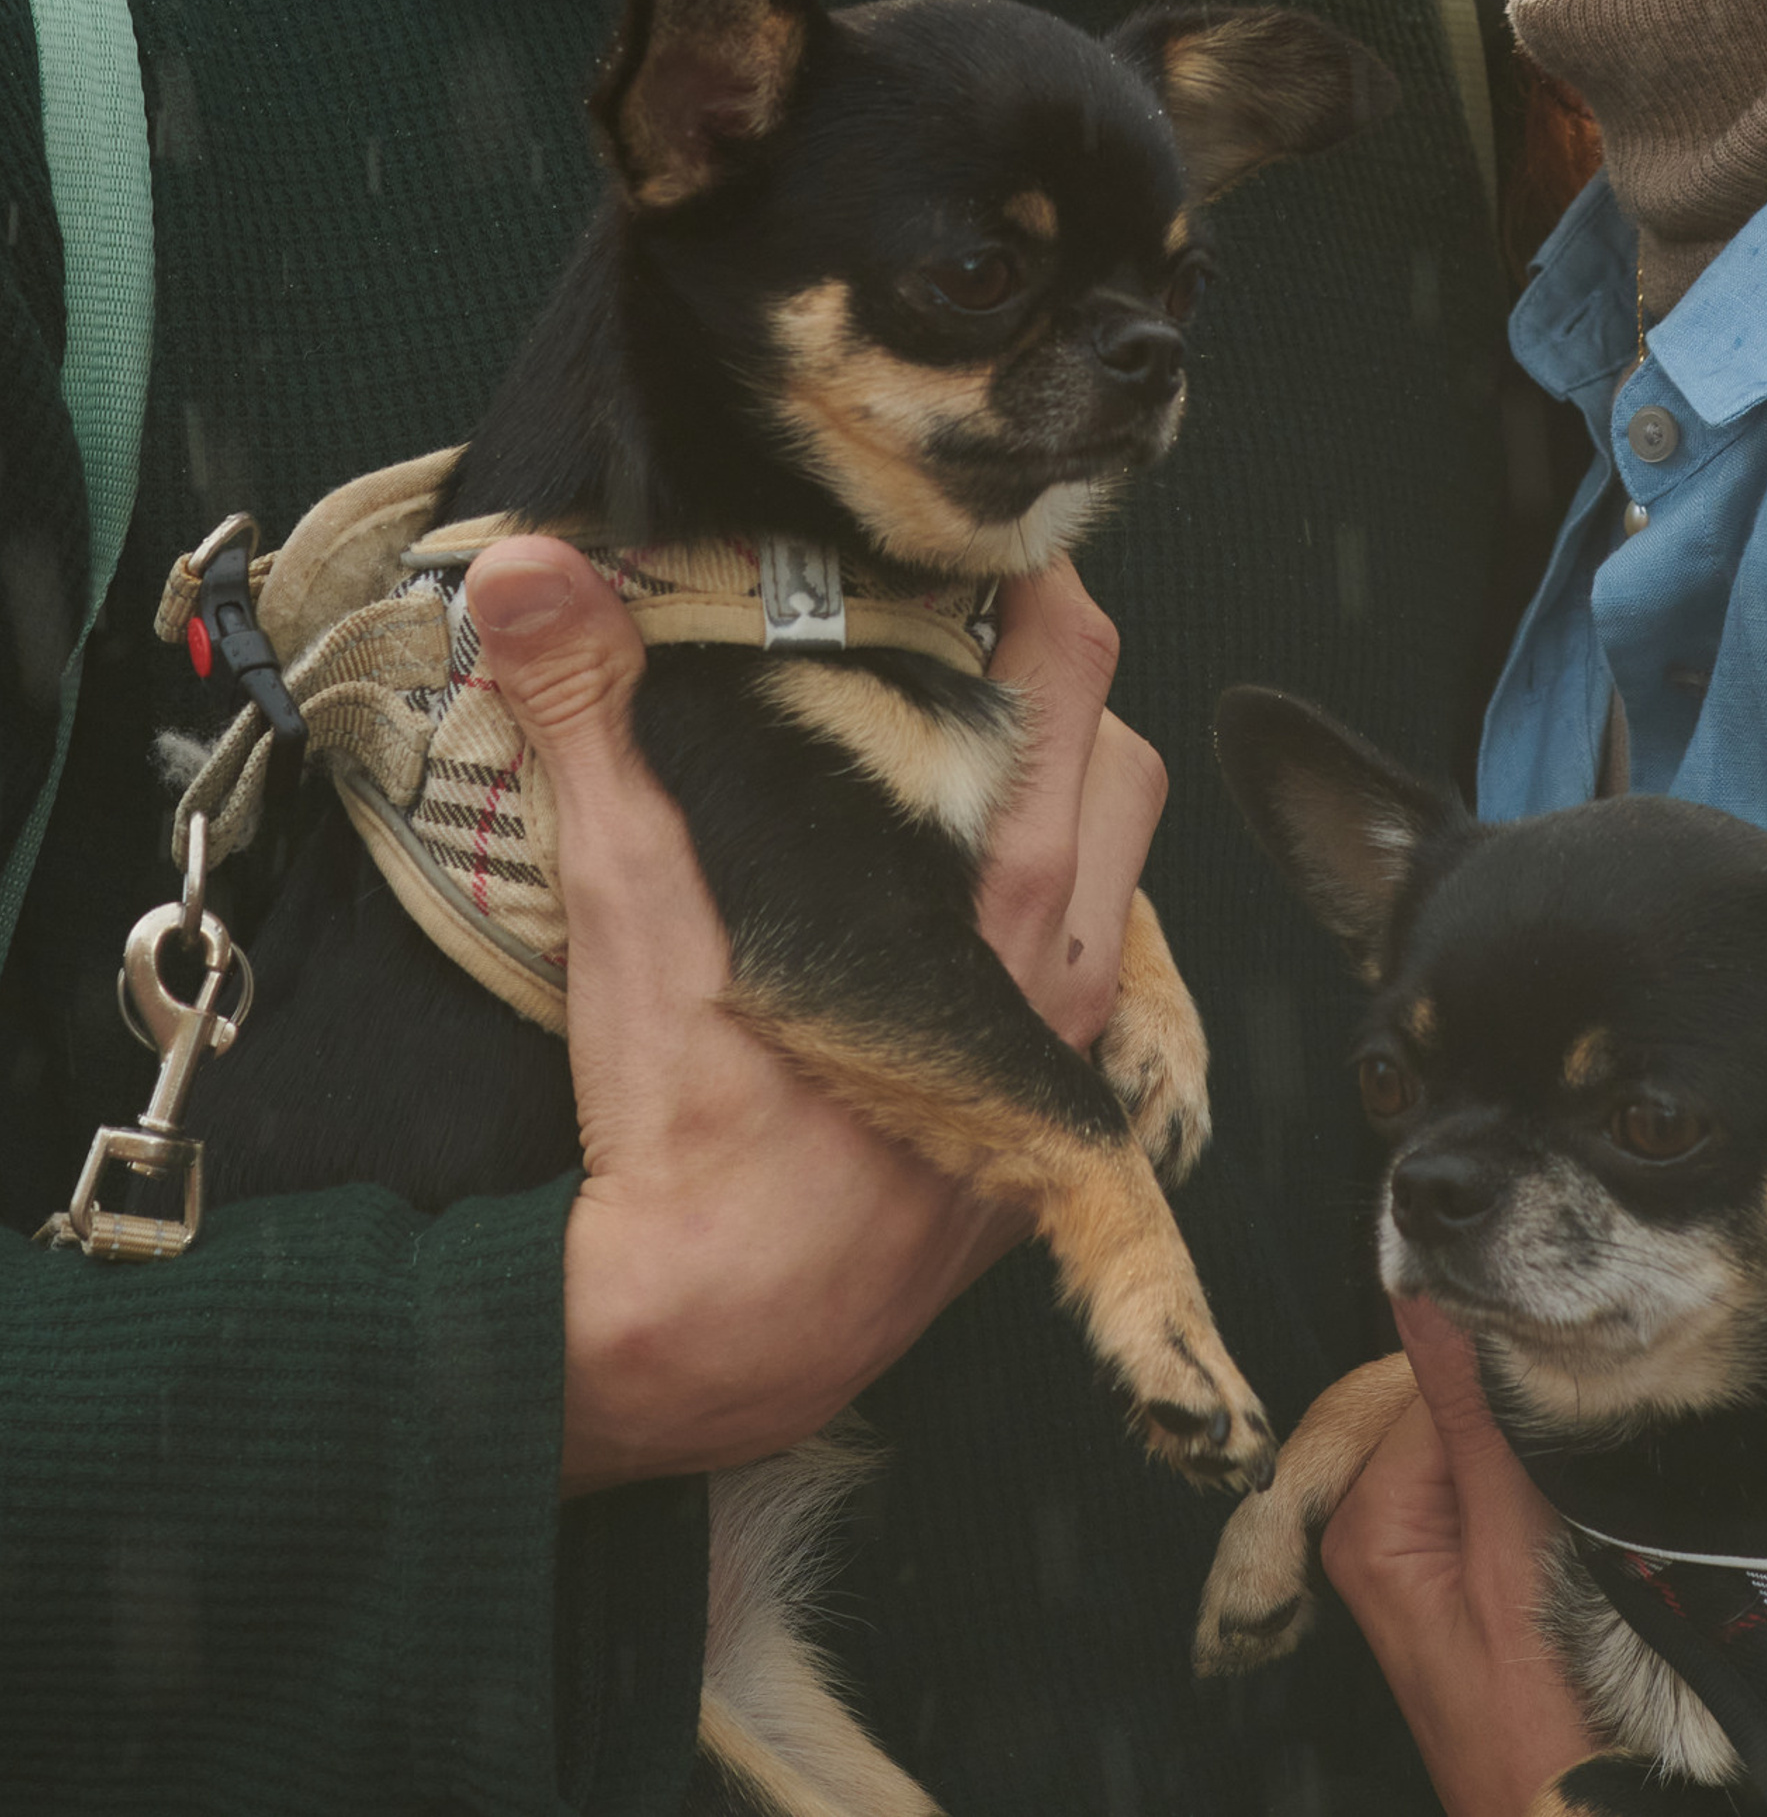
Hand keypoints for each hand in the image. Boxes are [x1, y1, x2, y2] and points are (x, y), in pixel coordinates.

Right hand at [467, 537, 1161, 1492]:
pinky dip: (1044, 938)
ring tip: (950, 780)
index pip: (1075, 670)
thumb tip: (527, 563)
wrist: (705, 1338)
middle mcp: (1061, 967)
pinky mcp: (1042, 1137)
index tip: (980, 551)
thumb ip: (593, 711)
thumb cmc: (684, 1126)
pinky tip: (947, 931)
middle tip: (961, 655)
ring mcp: (1065, 1057)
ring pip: (1116, 879)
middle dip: (1057, 693)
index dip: (1035, 589)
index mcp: (996, 886)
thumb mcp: (631, 897)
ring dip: (1055, 814)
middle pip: (1116, 762)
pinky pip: (1093, 995)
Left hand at [1319, 1298, 1600, 1816]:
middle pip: (1459, 1406)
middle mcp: (1379, 1526)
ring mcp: (1422, 1552)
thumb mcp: (1512, 1565)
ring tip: (1581, 1522)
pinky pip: (1503, 1491)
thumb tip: (1425, 1292)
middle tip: (1582, 1477)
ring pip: (1490, 1445)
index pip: (1438, 1378)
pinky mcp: (1466, 1573)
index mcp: (1368, 1516)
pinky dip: (1547, 1494)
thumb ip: (1476, 1422)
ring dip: (1544, 1460)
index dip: (1514, 1382)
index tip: (1572, 1398)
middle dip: (1526, 1420)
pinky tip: (1575, 1534)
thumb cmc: (1539, 1737)